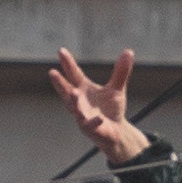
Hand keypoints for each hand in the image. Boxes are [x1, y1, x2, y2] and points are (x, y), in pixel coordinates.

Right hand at [45, 48, 151, 163]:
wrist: (116, 131)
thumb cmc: (111, 109)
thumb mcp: (117, 88)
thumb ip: (121, 71)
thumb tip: (129, 51)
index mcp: (84, 89)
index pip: (74, 74)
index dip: (68, 64)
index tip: (61, 51)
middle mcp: (79, 102)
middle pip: (67, 90)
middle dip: (60, 82)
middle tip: (52, 72)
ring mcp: (83, 116)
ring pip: (75, 109)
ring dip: (74, 100)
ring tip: (74, 92)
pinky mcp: (91, 129)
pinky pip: (91, 125)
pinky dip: (94, 122)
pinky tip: (99, 118)